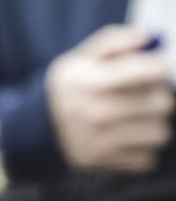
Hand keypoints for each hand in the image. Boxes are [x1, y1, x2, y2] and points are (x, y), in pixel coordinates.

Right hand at [46, 25, 175, 171]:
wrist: (39, 128)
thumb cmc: (71, 87)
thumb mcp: (81, 57)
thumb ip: (115, 42)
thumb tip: (149, 38)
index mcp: (89, 81)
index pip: (147, 71)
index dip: (159, 66)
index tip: (155, 66)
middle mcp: (95, 113)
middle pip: (160, 104)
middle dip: (158, 95)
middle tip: (144, 93)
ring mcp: (100, 141)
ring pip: (159, 132)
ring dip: (152, 123)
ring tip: (136, 117)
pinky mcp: (105, 162)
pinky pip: (149, 157)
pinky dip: (141, 148)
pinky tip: (125, 137)